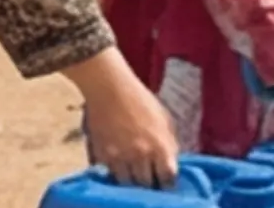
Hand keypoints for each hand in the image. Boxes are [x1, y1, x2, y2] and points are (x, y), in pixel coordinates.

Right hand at [65, 48, 178, 187]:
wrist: (109, 88)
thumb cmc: (140, 99)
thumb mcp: (164, 119)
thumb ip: (169, 143)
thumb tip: (171, 161)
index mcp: (160, 146)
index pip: (168, 178)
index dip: (167, 181)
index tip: (165, 181)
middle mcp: (140, 156)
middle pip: (147, 184)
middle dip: (149, 182)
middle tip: (149, 177)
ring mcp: (119, 158)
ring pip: (127, 184)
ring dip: (131, 180)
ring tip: (133, 171)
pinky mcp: (101, 156)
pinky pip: (110, 174)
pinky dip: (114, 172)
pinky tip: (118, 162)